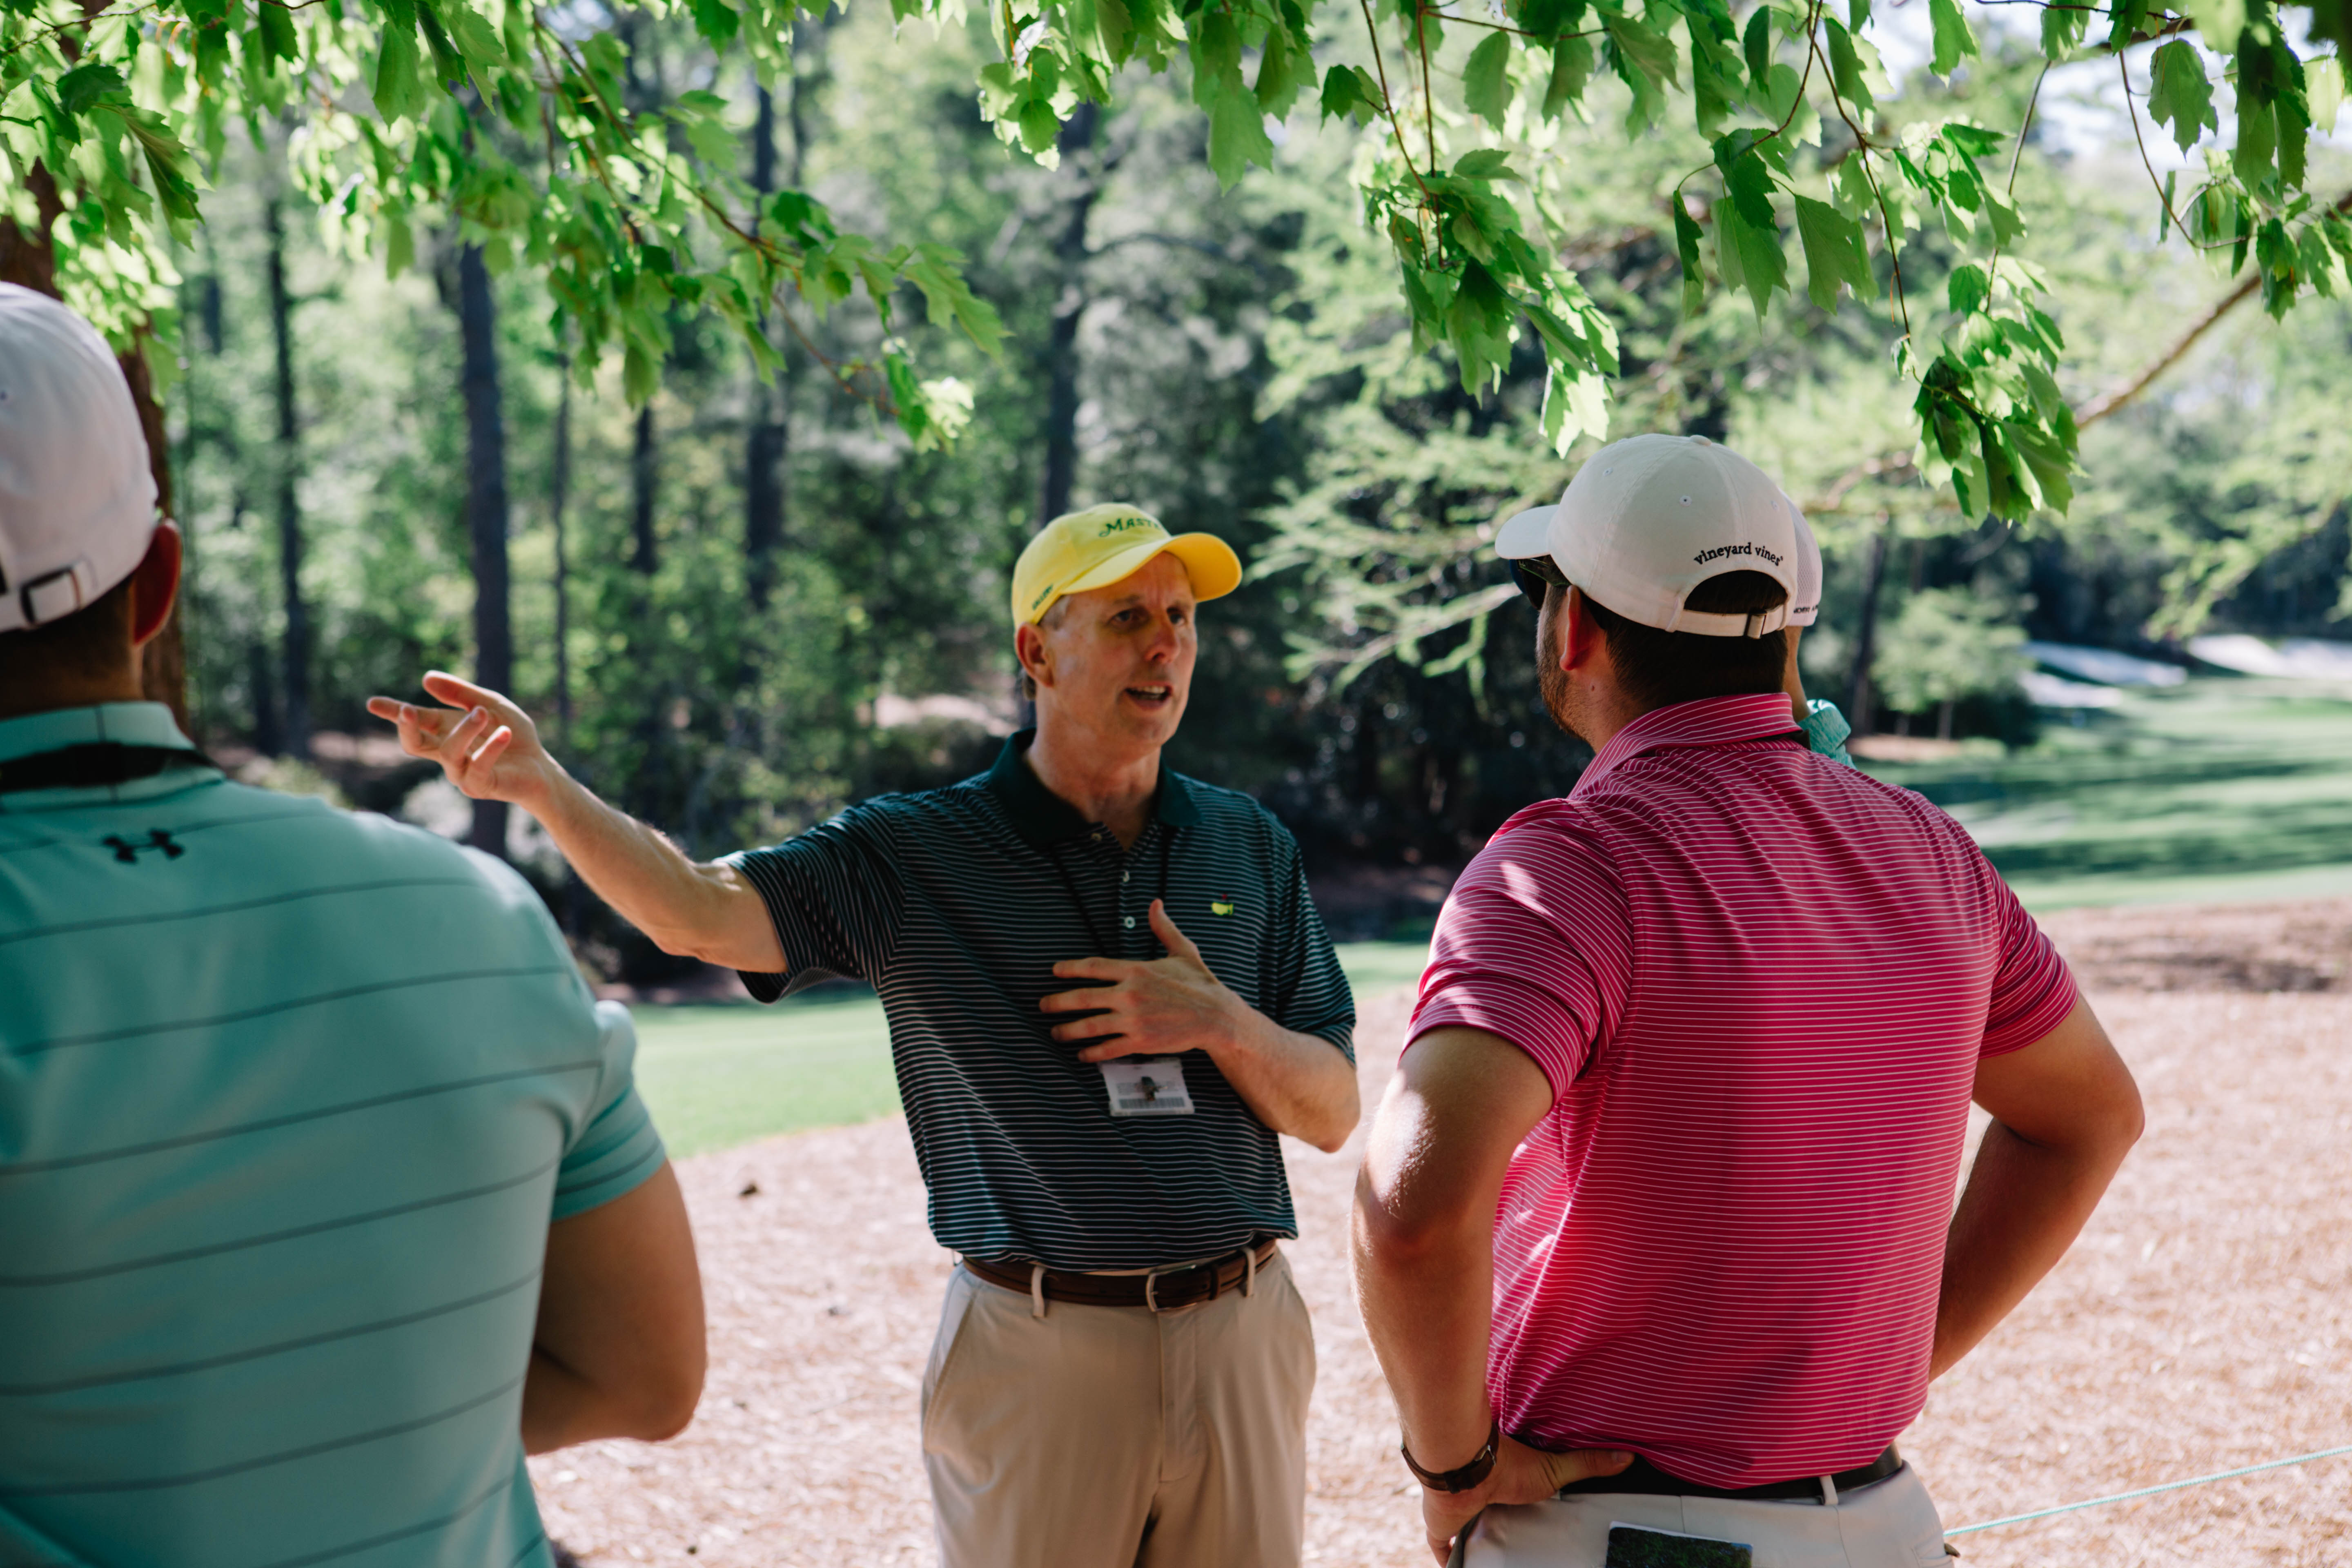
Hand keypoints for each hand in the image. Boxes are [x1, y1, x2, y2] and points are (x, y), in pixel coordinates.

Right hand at [365, 671, 558, 810]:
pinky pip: (476, 767)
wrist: (539, 766)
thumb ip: (461, 693)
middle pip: (413, 745)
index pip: (415, 721)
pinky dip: (490, 748)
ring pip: (448, 752)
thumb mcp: (491, 704)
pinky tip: (504, 733)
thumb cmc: (512, 734)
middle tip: (408, 710)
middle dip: (406, 728)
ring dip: (464, 730)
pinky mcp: (478, 786)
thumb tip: (425, 678)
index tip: (372, 703)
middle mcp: (447, 753)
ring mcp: (460, 772)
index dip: (393, 713)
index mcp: (445, 731)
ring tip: (481, 712)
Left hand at [1040, 900, 1243, 1062]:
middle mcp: (1129, 994)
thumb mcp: (1182, 950)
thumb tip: (1155, 904)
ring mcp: (1133, 1019)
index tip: (1054, 971)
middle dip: (1058, 1002)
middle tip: (1042, 1005)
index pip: (1094, 966)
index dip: (1070, 968)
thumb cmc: (1200, 983)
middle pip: (1083, 997)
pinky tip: (1082, 1054)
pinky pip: (1108, 1048)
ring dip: (1068, 1030)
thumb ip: (1163, 928)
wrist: (1217, 1016)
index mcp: (1136, 970)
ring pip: (1090, 1025)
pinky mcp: (1140, 1041)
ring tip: (1055, 1033)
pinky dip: (1092, 1053)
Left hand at [1419, 1437, 1633, 1564]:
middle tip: (1513, 1545)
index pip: (1513, 1498)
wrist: (1465, 1467)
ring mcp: (1458, 1512)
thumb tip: (1628, 1455)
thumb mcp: (1554, 1469)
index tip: (1529, 1518)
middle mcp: (1480, 1496)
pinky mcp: (1441, 1526)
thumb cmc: (1508, 1465)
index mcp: (1506, 1482)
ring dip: (1474, 1540)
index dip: (1519, 1507)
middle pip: (1489, 1516)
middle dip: (1497, 1527)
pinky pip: (1442, 1548)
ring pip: (1464, 1531)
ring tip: (1493, 1558)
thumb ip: (1587, 1464)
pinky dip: (1448, 1559)